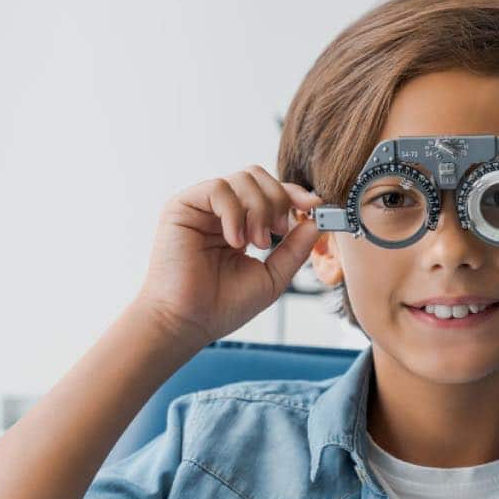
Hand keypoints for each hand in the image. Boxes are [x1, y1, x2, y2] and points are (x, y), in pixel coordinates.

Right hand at [134, 165, 322, 346]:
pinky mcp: (181, 206)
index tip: (314, 206)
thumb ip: (295, 249)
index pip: (270, 193)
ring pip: (242, 179)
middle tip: (278, 233)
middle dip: (278, 200)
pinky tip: (234, 241)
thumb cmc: (222, 306)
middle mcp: (221, 212)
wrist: (188, 322)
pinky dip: (235, 213)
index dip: (294, 194)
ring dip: (259, 209)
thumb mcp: (272, 276)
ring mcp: (201, 207)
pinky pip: (218, 188)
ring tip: (255, 243)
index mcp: (241, 225)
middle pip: (259, 177)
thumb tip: (316, 222)